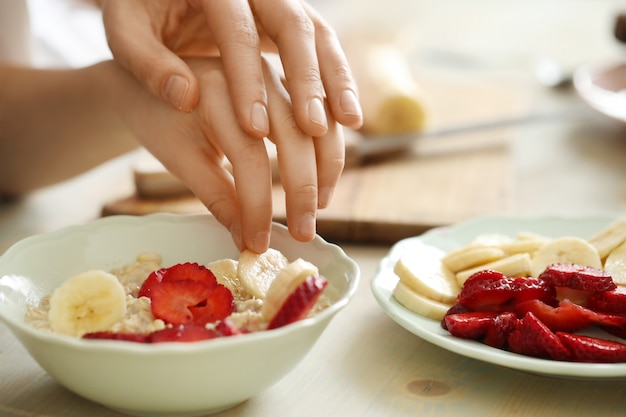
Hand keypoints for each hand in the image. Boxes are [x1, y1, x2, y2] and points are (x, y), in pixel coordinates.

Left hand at [98, 0, 361, 138]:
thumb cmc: (138, 8)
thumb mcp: (124, 28)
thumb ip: (146, 60)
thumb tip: (186, 98)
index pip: (237, 33)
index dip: (248, 82)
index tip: (254, 130)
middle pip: (294, 25)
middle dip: (308, 80)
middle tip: (312, 129)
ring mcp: (276, 1)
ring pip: (319, 34)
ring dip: (337, 79)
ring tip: (349, 124)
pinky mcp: (286, 21)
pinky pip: (320, 47)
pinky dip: (336, 80)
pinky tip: (344, 116)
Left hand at [116, 57, 344, 252]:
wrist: (151, 74)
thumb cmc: (158, 116)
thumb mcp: (178, 156)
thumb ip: (216, 195)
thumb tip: (248, 240)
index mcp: (215, 90)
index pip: (248, 154)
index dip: (257, 203)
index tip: (258, 242)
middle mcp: (253, 76)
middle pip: (292, 132)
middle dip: (302, 187)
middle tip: (304, 232)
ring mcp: (275, 74)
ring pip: (316, 118)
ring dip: (326, 166)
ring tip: (321, 208)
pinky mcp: (287, 82)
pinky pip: (320, 112)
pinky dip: (329, 145)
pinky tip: (327, 179)